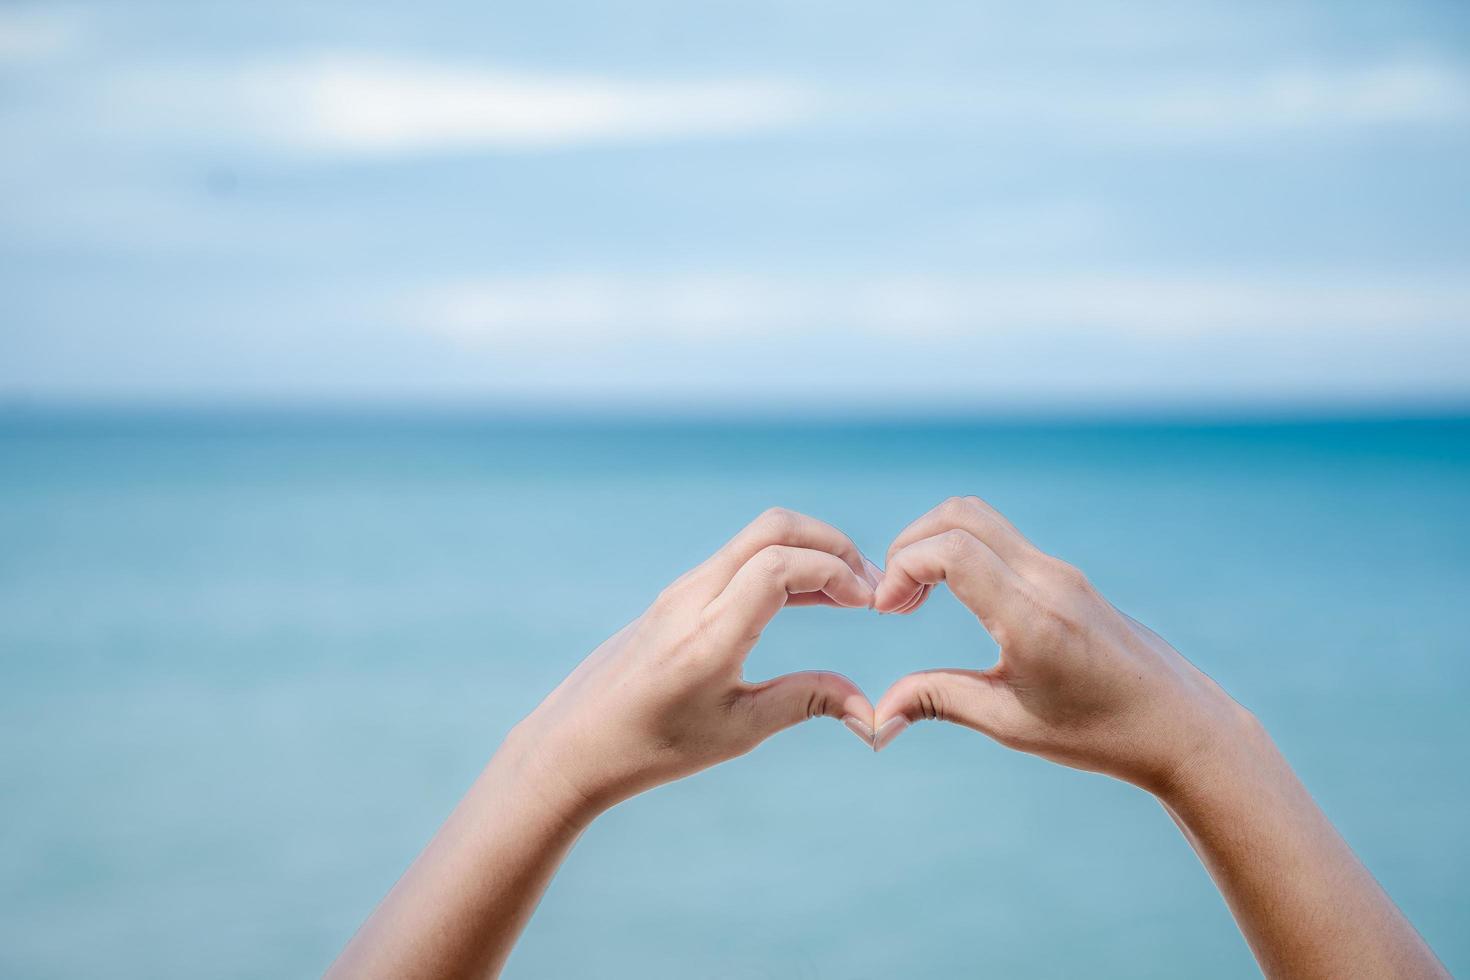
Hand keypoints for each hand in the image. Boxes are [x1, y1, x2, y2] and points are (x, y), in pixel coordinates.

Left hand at [508, 508, 881, 820]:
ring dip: (809, 550)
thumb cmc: (654, 746)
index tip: (870, 602)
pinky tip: (809, 596)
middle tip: (871, 585)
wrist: (574, 743)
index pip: (780, 564)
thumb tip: (870, 710)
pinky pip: (738, 558)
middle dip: (833, 543)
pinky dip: (783, 562)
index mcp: (709, 634)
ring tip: (850, 592)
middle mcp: (692, 597)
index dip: (836, 571)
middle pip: (773, 528)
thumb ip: (806, 702)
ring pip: (756, 538)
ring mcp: (681, 590)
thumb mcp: (738, 731)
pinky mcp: (676, 594)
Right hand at [870, 496, 1249, 793]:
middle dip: (910, 544)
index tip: (887, 612)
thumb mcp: (1011, 724)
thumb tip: (877, 715)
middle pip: (960, 514)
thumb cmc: (1101, 733)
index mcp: (1032, 617)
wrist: (1181, 726)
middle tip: (893, 598)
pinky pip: (1001, 540)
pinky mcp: (1066, 577)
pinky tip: (953, 599)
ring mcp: (1061, 572)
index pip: (952, 550)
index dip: (902, 568)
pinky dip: (961, 553)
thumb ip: (939, 701)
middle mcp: (1048, 580)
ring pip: (980, 519)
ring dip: (935, 545)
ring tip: (915, 599)